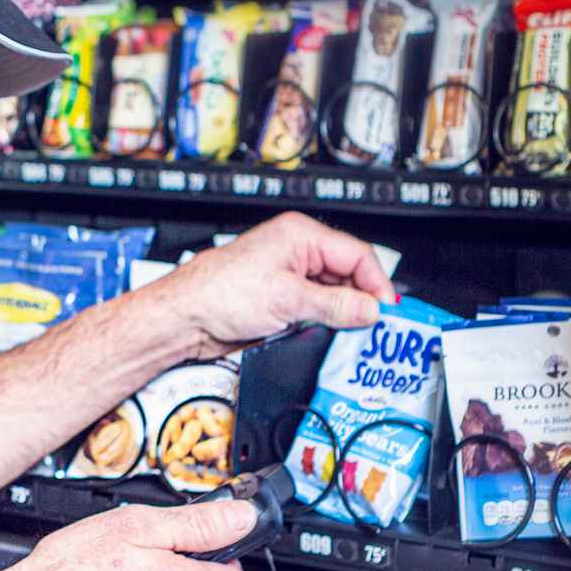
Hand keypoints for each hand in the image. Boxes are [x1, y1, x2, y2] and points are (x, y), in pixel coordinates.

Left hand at [153, 212, 398, 357]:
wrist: (183, 317)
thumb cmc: (217, 292)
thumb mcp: (287, 299)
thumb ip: (334, 305)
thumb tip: (369, 309)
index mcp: (300, 235)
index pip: (357, 254)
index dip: (376, 283)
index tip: (387, 311)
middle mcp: (295, 252)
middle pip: (347, 275)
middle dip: (360, 301)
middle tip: (372, 328)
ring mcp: (287, 277)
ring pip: (332, 295)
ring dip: (340, 315)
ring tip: (348, 334)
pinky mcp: (279, 300)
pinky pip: (314, 309)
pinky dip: (322, 323)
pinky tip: (323, 335)